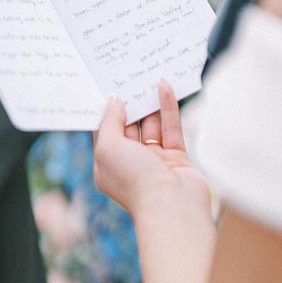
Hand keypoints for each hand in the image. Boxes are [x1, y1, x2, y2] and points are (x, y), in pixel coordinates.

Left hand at [93, 80, 210, 220]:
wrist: (172, 208)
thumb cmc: (134, 180)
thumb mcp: (108, 148)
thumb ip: (109, 122)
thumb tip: (113, 102)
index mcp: (107, 166)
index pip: (104, 133)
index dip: (106, 110)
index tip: (107, 85)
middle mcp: (130, 164)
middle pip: (129, 127)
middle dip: (130, 103)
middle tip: (130, 75)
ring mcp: (155, 162)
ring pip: (151, 125)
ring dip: (149, 102)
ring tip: (148, 74)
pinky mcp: (177, 159)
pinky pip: (171, 128)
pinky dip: (167, 107)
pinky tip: (164, 86)